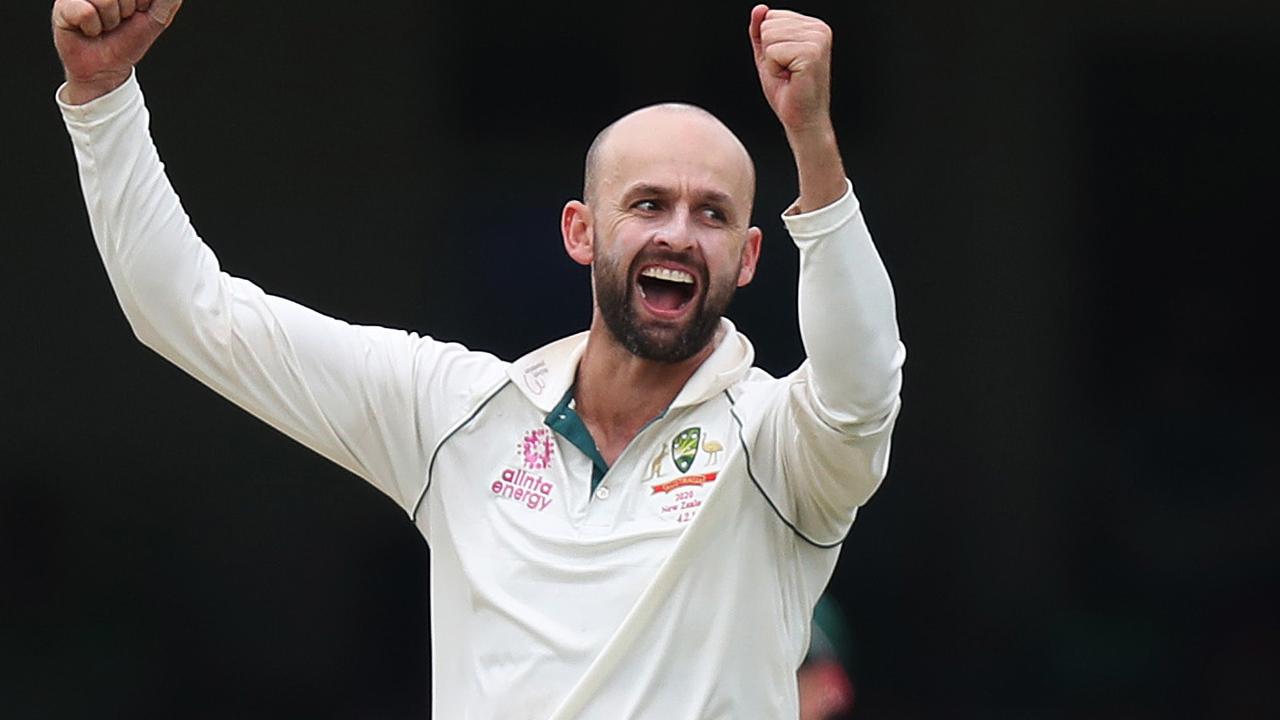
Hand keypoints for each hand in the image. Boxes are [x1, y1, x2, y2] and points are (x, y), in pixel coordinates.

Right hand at [52, 0, 183, 103]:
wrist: (106, 69)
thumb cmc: (127, 41)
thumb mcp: (156, 19)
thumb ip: (166, 1)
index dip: (142, 4)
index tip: (137, 13)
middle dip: (127, 12)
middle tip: (119, 20)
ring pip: (105, 0)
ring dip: (110, 21)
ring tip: (105, 25)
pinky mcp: (63, 6)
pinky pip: (86, 12)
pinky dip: (93, 27)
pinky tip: (89, 30)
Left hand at [749, 4, 832, 135]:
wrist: (803, 119)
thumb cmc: (788, 92)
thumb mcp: (768, 56)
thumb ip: (761, 31)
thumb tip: (759, 8)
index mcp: (812, 26)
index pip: (770, 17)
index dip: (768, 44)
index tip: (784, 62)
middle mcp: (819, 28)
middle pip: (768, 24)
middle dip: (768, 53)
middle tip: (786, 72)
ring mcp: (817, 40)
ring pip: (769, 36)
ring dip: (772, 62)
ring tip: (788, 75)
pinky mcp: (811, 53)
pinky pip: (772, 52)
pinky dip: (774, 70)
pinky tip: (790, 79)